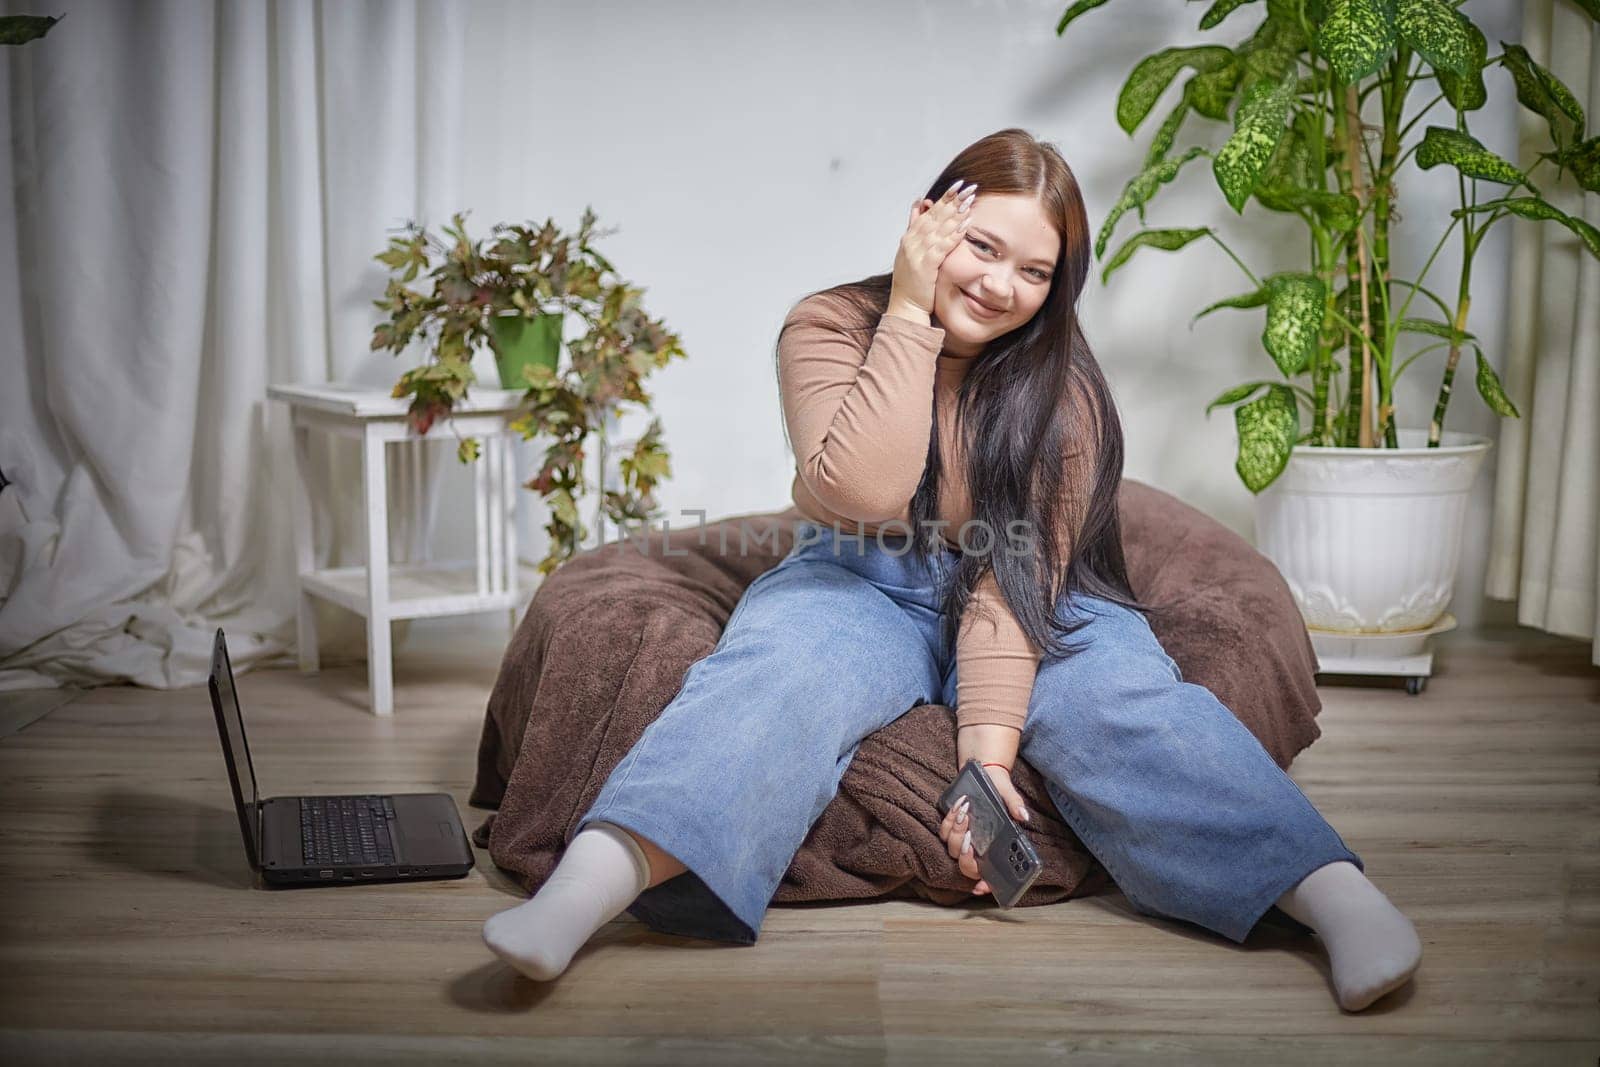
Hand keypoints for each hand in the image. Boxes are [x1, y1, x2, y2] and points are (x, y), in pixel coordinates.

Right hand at [889, 178, 977, 318]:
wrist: (905, 307)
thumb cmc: (911, 282)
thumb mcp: (910, 251)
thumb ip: (915, 226)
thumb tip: (919, 204)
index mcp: (909, 237)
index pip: (929, 212)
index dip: (944, 198)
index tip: (959, 185)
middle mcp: (911, 242)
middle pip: (935, 217)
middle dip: (952, 201)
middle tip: (968, 188)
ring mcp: (916, 254)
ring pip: (938, 229)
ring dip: (955, 215)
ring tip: (969, 202)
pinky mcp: (924, 267)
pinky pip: (941, 248)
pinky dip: (952, 236)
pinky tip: (964, 227)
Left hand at [939, 761, 1029, 897]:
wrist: (984, 771)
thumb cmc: (999, 787)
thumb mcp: (1009, 793)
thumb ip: (1015, 804)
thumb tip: (1023, 816)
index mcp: (993, 847)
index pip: (987, 873)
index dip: (984, 885)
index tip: (980, 888)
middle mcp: (977, 846)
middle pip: (965, 866)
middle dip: (967, 856)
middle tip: (972, 839)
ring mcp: (962, 837)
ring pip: (953, 848)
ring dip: (958, 832)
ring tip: (967, 814)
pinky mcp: (951, 825)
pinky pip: (944, 831)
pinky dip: (950, 819)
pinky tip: (960, 805)